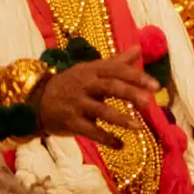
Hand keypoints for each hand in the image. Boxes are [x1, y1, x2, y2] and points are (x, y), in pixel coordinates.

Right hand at [34, 53, 161, 143]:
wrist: (37, 100)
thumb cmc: (71, 84)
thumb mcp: (91, 69)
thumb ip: (117, 62)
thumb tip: (139, 48)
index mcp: (92, 70)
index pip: (117, 70)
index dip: (137, 77)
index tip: (156, 86)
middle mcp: (84, 84)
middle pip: (110, 87)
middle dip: (130, 94)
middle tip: (148, 103)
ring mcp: (76, 103)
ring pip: (101, 111)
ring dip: (121, 119)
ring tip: (139, 127)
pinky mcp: (70, 121)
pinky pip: (91, 131)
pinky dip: (106, 139)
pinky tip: (120, 145)